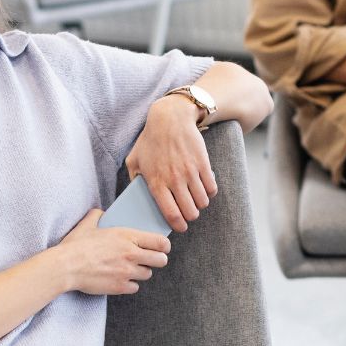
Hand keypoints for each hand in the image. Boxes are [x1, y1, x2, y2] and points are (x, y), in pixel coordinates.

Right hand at [59, 209, 170, 295]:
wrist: (65, 267)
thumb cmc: (75, 245)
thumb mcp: (87, 224)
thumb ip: (97, 215)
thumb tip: (101, 212)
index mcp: (127, 236)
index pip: (160, 242)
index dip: (164, 246)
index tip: (163, 248)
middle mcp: (131, 254)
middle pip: (160, 261)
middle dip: (158, 260)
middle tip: (151, 259)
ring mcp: (126, 272)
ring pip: (147, 274)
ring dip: (141, 272)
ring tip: (130, 268)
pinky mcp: (120, 286)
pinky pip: (134, 287)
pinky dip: (129, 284)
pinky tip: (120, 279)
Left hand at [124, 95, 218, 231]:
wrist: (170, 118)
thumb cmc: (150, 140)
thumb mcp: (134, 159)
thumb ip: (133, 179)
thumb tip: (135, 195)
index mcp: (156, 182)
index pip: (171, 214)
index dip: (178, 225)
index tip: (181, 227)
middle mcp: (174, 179)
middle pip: (190, 211)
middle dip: (191, 216)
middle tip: (189, 213)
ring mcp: (190, 172)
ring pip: (203, 202)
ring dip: (200, 204)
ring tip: (196, 201)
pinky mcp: (203, 164)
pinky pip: (212, 188)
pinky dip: (209, 192)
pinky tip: (204, 189)